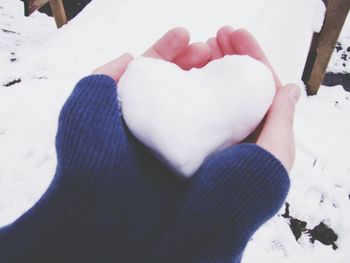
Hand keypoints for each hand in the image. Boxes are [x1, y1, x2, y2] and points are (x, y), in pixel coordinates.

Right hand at [93, 26, 299, 171]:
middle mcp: (236, 126)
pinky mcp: (191, 133)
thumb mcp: (274, 153)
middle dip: (229, 54)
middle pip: (235, 81)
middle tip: (217, 35)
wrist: (209, 216)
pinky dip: (188, 82)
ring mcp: (212, 128)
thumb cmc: (245, 189)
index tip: (237, 35)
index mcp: (260, 127)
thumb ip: (282, 119)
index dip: (251, 56)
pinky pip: (191, 101)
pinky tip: (184, 69)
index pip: (260, 84)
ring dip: (208, 63)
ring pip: (212, 87)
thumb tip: (292, 88)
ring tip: (200, 46)